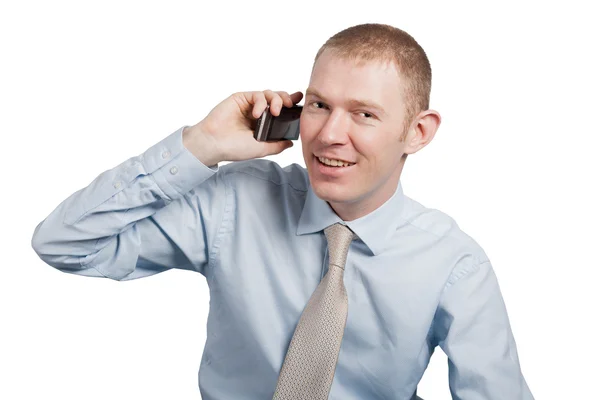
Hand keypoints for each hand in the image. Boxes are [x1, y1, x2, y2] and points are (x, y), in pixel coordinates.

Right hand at [183, 90, 303, 164]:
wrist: (214, 144)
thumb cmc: (234, 148)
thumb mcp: (262, 148)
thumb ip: (277, 145)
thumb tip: (291, 142)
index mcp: (264, 124)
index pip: (281, 111)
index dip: (292, 106)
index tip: (300, 105)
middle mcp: (258, 113)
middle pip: (278, 99)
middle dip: (287, 100)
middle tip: (289, 106)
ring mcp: (249, 105)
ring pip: (269, 94)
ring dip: (276, 100)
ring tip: (275, 112)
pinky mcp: (241, 98)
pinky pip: (257, 94)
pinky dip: (261, 102)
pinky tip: (258, 114)